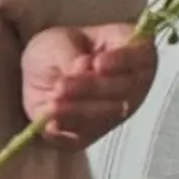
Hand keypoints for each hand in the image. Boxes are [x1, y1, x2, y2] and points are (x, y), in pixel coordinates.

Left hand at [21, 23, 156, 148]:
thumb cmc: (58, 49)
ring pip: (107, 115)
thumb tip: (84, 67)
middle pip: (125, 89)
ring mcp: (118, 112)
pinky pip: (87, 137)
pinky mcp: (95, 133)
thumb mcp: (59, 41)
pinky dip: (69, 131)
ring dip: (79, 111)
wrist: (38, 74)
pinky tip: (52, 126)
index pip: (141, 54)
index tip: (97, 63)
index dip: (122, 60)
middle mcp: (134, 84)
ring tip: (52, 105)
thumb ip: (71, 54)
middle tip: (62, 86)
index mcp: (133, 49)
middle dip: (91, 88)